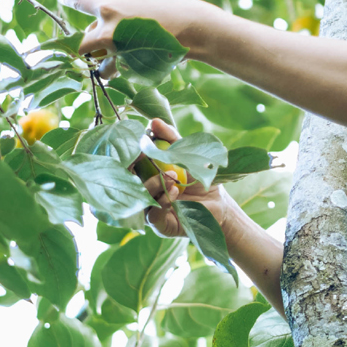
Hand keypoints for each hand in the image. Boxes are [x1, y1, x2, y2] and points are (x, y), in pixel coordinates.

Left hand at [56, 0, 209, 57]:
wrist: (194, 30)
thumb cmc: (175, 3)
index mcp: (108, 8)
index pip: (79, 1)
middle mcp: (107, 32)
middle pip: (80, 43)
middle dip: (78, 44)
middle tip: (85, 42)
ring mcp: (118, 53)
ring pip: (98, 66)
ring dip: (100, 64)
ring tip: (106, 63)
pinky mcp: (131, 68)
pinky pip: (120, 73)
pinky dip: (121, 71)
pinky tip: (126, 68)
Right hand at [136, 119, 240, 239]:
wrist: (219, 202)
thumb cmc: (199, 177)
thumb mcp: (187, 153)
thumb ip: (171, 138)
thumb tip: (153, 121)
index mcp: (144, 176)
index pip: (128, 165)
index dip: (129, 155)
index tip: (139, 144)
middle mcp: (142, 193)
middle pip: (127, 182)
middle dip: (136, 169)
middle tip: (146, 158)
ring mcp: (149, 210)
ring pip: (139, 197)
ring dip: (153, 184)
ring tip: (172, 177)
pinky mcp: (159, 225)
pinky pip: (152, 214)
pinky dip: (162, 201)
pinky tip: (174, 193)